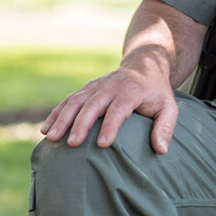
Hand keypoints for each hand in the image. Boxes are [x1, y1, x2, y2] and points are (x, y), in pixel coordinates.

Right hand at [40, 51, 178, 153]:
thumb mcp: (169, 107)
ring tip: (51, 137)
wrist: (144, 66)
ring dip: (62, 119)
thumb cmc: (157, 92)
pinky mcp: (86, 89)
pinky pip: (68, 101)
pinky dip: (56, 114)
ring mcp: (96, 86)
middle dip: (81, 124)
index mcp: (131, 91)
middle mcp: (110, 86)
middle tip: (72, 144)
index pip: (119, 109)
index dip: (110, 126)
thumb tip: (161, 150)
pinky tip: (45, 129)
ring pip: (75, 102)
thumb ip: (165, 127)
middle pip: (92, 105)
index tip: (102, 145)